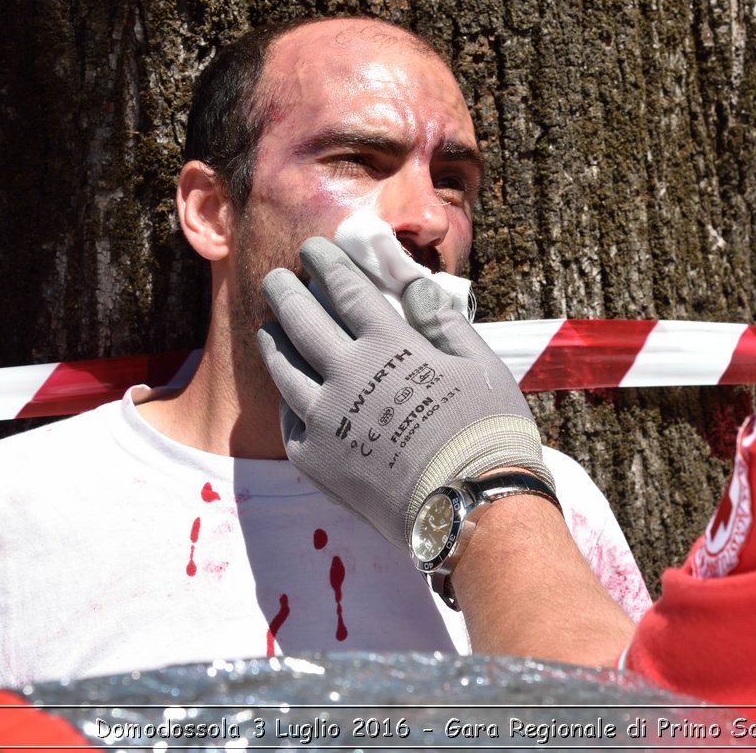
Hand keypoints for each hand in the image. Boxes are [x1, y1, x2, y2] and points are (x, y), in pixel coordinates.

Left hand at [257, 237, 551, 548]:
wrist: (471, 507)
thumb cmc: (486, 431)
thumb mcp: (479, 364)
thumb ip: (443, 322)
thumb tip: (415, 287)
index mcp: (388, 346)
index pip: (345, 290)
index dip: (326, 264)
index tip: (312, 249)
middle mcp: (346, 376)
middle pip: (301, 321)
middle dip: (286, 292)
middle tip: (276, 279)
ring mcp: (324, 420)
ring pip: (283, 369)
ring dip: (274, 341)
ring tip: (269, 328)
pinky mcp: (316, 461)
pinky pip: (290, 421)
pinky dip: (287, 399)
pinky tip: (290, 392)